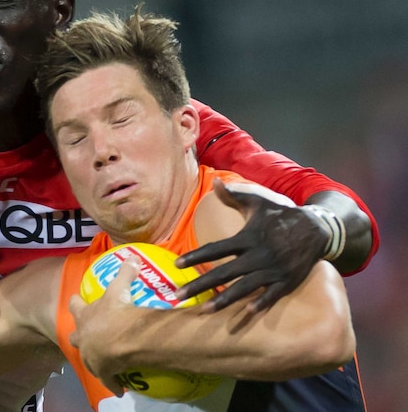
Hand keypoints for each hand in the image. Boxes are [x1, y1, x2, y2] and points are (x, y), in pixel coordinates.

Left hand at [69, 255, 141, 394]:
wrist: (123, 338)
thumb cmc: (117, 312)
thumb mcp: (119, 289)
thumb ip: (125, 272)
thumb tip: (133, 257)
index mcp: (85, 316)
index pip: (75, 306)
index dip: (76, 303)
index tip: (76, 301)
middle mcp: (83, 336)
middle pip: (75, 336)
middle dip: (79, 335)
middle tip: (88, 334)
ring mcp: (90, 356)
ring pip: (88, 359)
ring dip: (94, 358)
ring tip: (103, 361)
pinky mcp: (102, 372)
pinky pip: (107, 379)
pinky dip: (113, 383)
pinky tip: (119, 388)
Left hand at [175, 178, 327, 313]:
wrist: (317, 228)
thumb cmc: (280, 215)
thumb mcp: (257, 203)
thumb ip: (233, 196)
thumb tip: (214, 182)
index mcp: (247, 237)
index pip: (216, 248)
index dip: (196, 256)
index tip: (177, 264)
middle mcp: (258, 255)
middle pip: (224, 272)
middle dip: (200, 284)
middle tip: (179, 295)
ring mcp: (273, 269)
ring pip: (244, 287)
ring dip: (223, 300)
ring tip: (204, 310)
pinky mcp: (287, 281)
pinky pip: (272, 295)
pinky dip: (261, 303)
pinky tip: (246, 312)